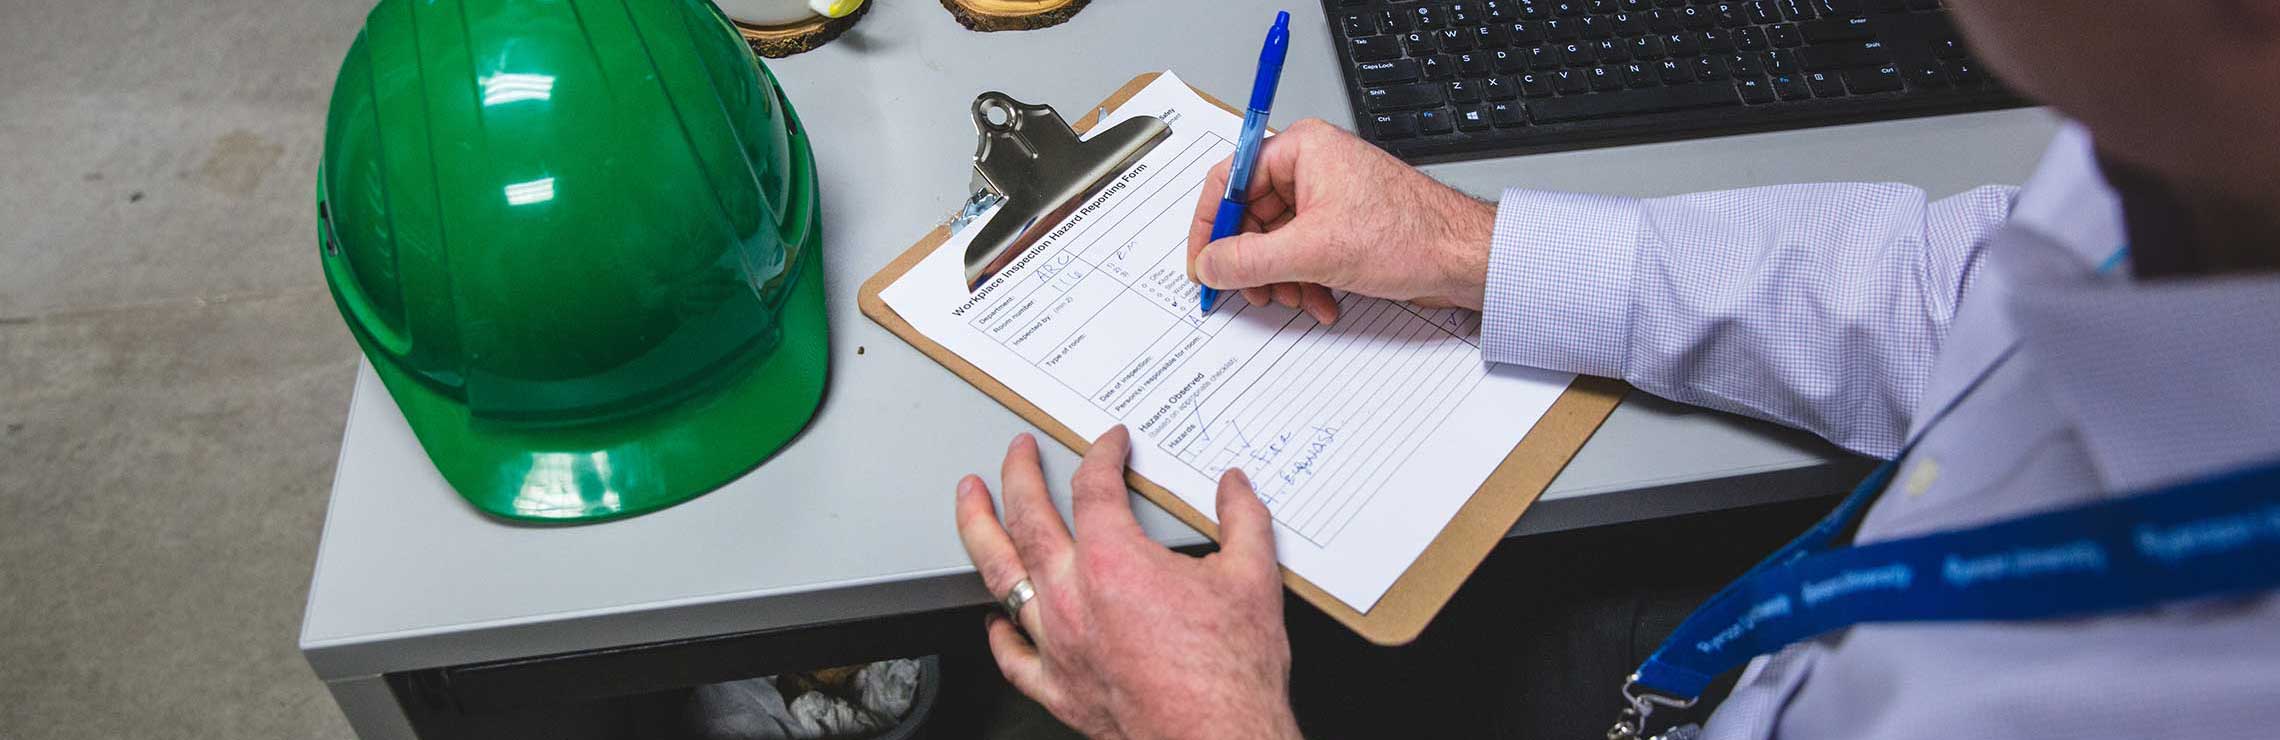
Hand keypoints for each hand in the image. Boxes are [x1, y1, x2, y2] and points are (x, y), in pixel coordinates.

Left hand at [953, 427, 1301, 739]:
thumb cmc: (1231, 675)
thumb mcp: (1253, 579)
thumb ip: (1242, 520)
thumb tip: (1235, 488)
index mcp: (1114, 562)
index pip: (1094, 487)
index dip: (1102, 453)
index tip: (1110, 443)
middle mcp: (1072, 599)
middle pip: (1027, 519)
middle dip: (1019, 474)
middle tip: (1018, 452)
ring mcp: (1057, 646)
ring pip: (1001, 576)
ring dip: (979, 530)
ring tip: (968, 502)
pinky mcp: (1057, 689)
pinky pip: (1013, 655)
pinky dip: (999, 632)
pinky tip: (994, 619)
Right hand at [1186, 119, 1496, 322]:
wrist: (1463, 259)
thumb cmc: (1410, 235)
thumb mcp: (1313, 252)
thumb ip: (1249, 260)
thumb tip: (1209, 264)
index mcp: (1301, 148)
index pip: (1228, 179)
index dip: (1210, 225)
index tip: (1201, 261)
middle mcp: (1311, 167)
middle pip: (1251, 217)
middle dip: (1253, 263)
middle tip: (1252, 291)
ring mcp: (1328, 198)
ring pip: (1276, 242)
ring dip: (1283, 279)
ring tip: (1299, 299)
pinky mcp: (1342, 226)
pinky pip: (1303, 254)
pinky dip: (1305, 281)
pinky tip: (1322, 302)